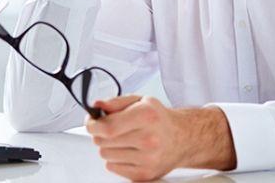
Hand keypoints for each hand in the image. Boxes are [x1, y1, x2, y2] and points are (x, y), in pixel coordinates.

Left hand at [85, 95, 236, 180]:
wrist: (183, 138)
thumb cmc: (158, 118)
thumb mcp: (140, 101)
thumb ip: (115, 102)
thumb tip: (96, 105)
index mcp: (146, 116)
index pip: (108, 127)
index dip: (93, 125)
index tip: (91, 122)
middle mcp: (149, 139)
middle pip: (103, 141)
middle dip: (100, 134)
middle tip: (110, 128)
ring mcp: (148, 159)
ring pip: (106, 155)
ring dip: (109, 146)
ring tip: (124, 139)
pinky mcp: (145, 174)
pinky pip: (113, 167)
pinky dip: (116, 159)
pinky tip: (129, 151)